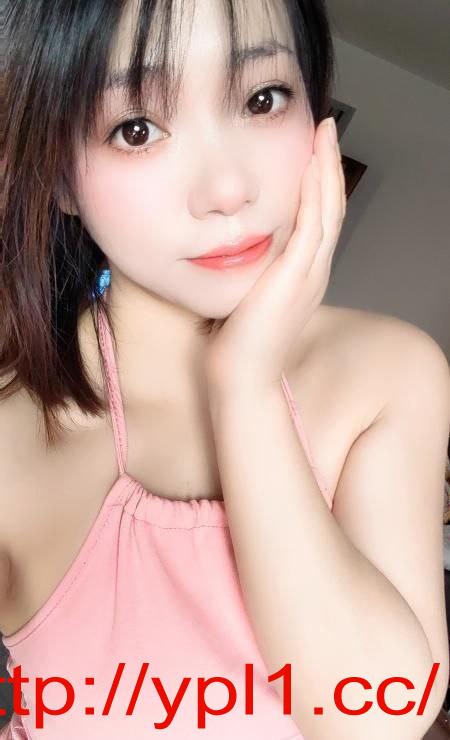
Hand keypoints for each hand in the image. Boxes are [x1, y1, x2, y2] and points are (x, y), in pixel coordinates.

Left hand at [204, 117, 346, 391]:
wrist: (239, 379)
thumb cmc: (235, 346)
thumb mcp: (245, 299)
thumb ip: (246, 275)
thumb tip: (226, 253)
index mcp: (302, 277)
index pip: (317, 221)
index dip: (316, 185)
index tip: (308, 153)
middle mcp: (313, 272)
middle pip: (330, 208)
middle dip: (327, 166)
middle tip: (324, 130)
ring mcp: (310, 274)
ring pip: (328, 209)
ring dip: (326, 168)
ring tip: (323, 133)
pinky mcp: (298, 275)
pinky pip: (315, 222)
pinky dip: (316, 190)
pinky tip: (312, 161)